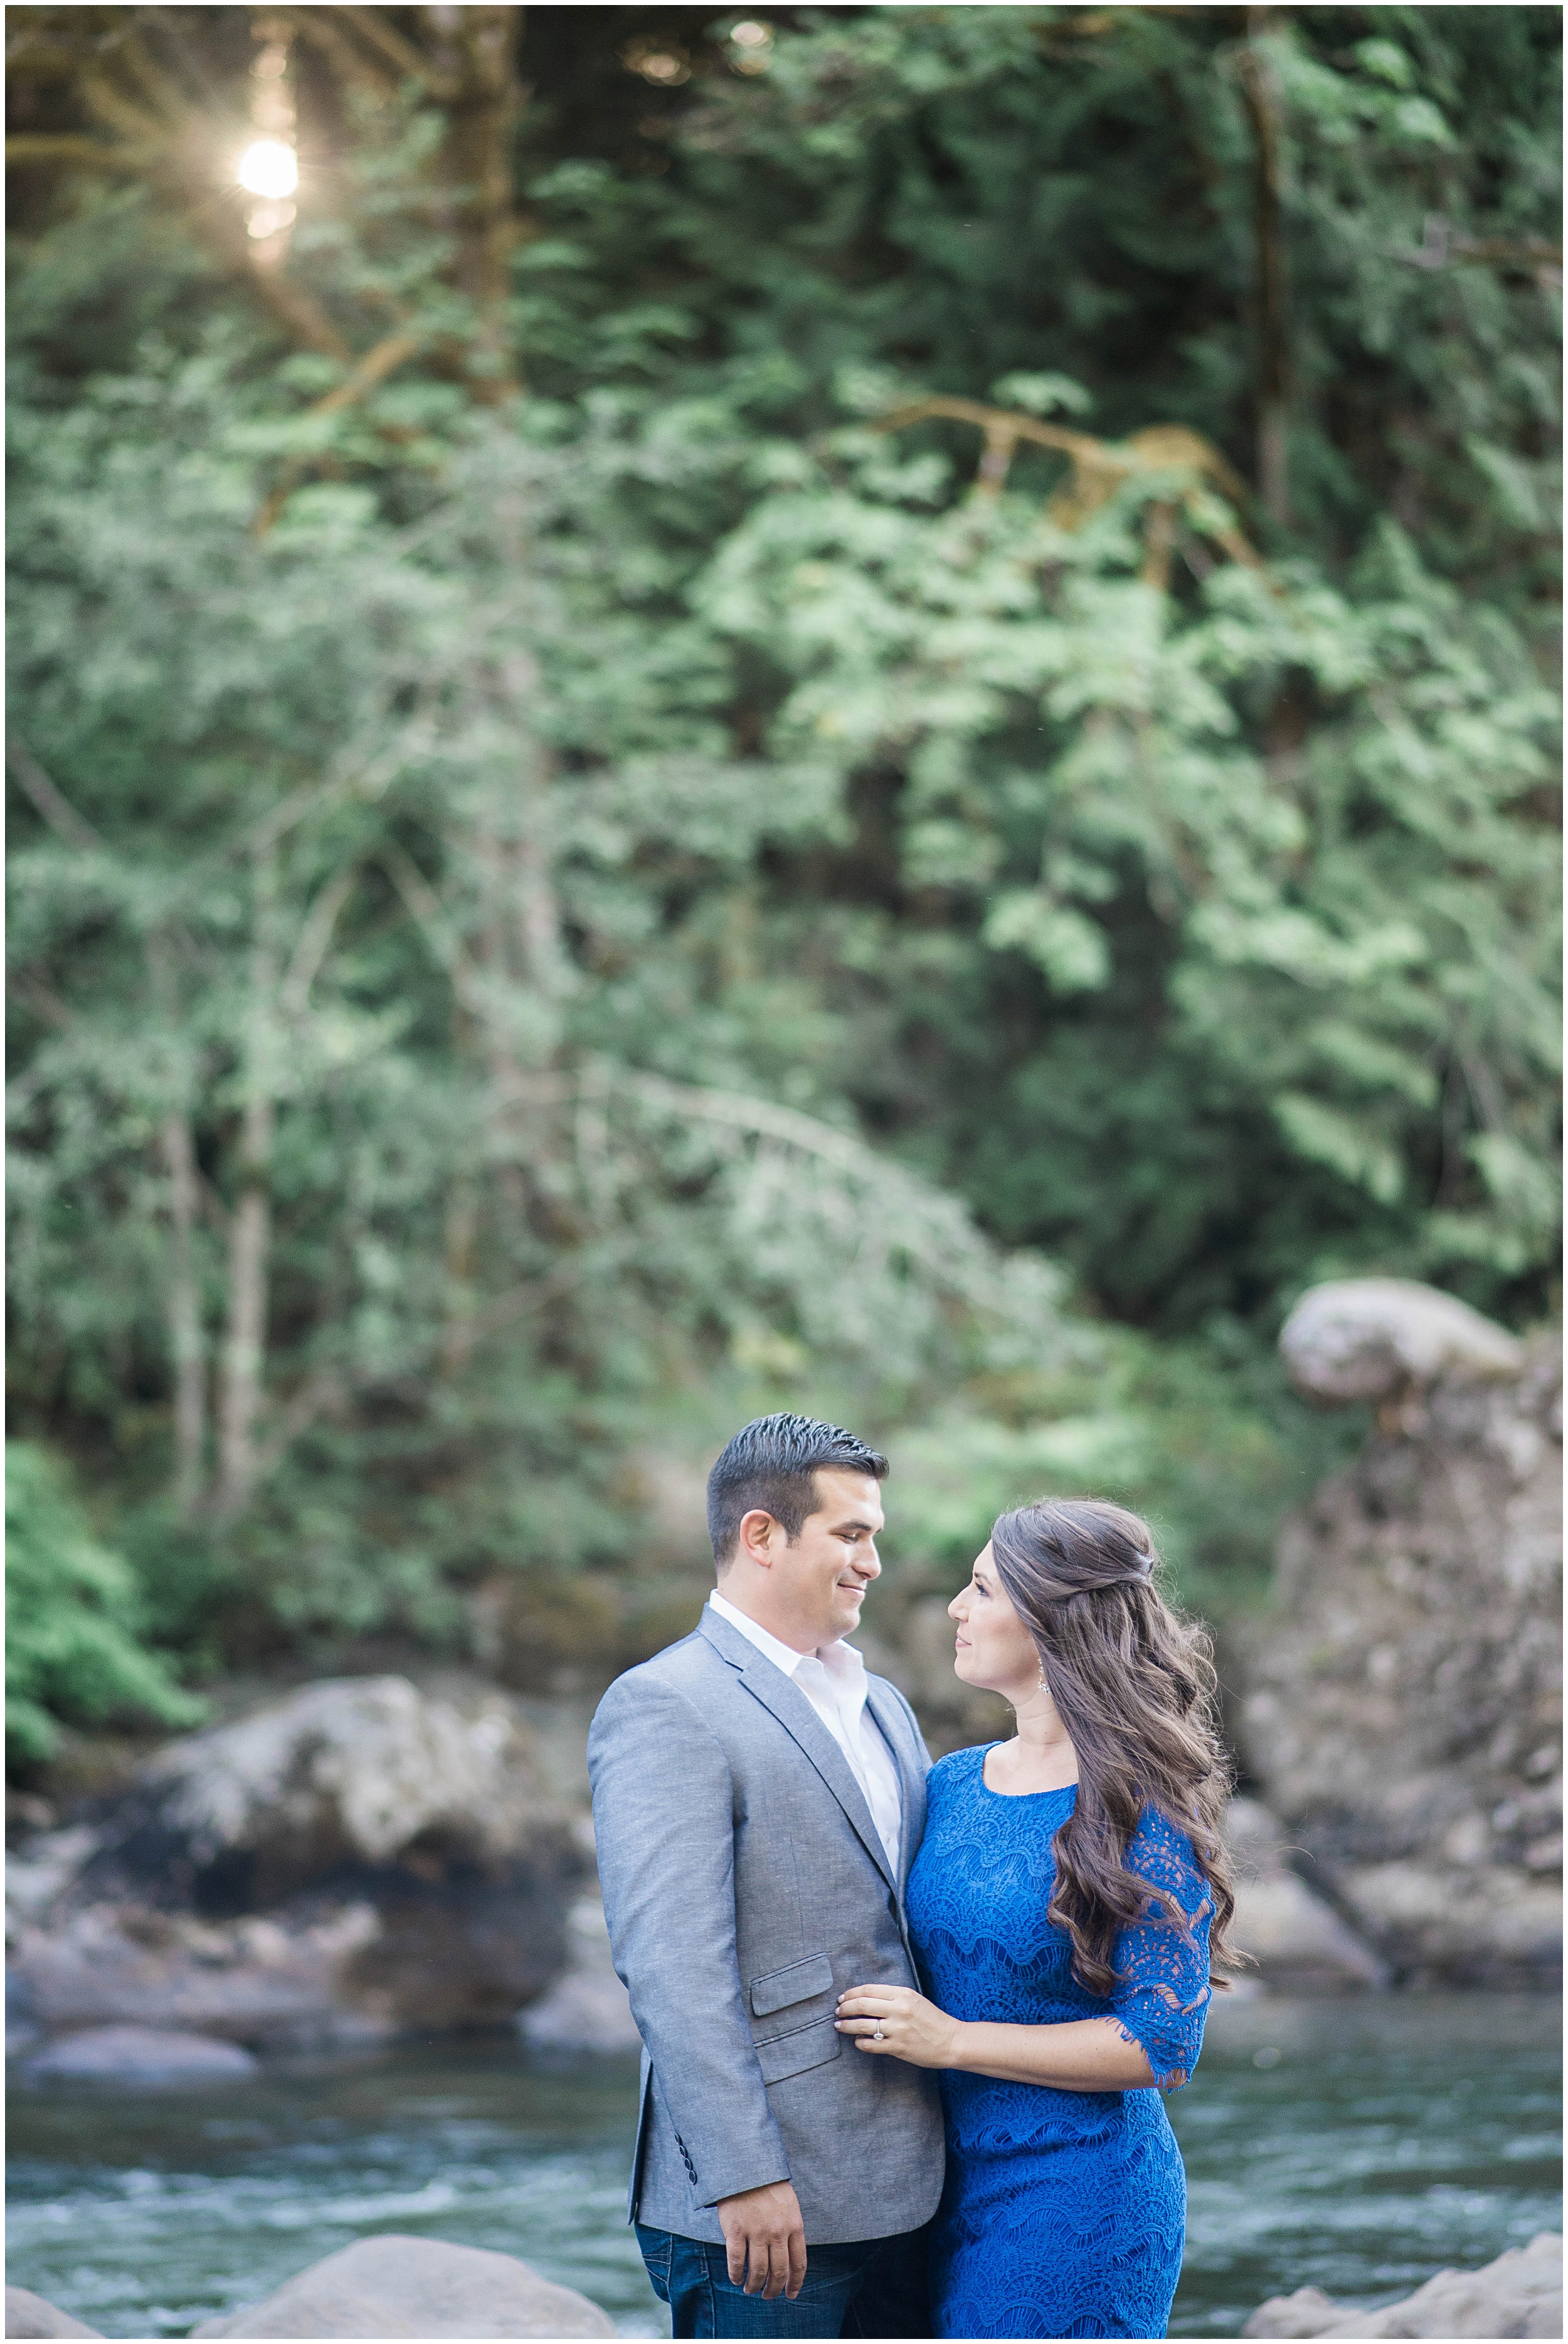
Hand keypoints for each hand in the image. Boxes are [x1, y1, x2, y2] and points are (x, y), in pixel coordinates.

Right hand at [716, 2179, 806, 2298]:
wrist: (745, 2165)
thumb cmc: (768, 2185)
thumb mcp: (789, 2205)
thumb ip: (791, 2229)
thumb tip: (790, 2258)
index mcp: (794, 2225)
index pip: (798, 2263)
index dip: (795, 2283)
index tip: (791, 2294)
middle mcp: (778, 2232)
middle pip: (778, 2272)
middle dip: (773, 2289)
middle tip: (767, 2296)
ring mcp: (757, 2232)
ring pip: (758, 2271)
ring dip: (754, 2285)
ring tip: (750, 2289)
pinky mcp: (736, 2231)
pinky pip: (737, 2262)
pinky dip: (736, 2275)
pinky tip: (736, 2278)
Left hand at [834, 1982, 961, 2068]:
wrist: (951, 2041)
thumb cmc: (933, 2019)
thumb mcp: (914, 1999)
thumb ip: (892, 1997)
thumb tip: (865, 1999)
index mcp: (902, 1994)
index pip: (868, 1990)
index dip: (851, 1993)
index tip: (843, 1998)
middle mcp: (899, 2009)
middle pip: (861, 2005)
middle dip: (845, 2008)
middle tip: (837, 2011)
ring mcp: (898, 2029)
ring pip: (862, 2025)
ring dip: (846, 2026)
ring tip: (839, 2026)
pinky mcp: (898, 2048)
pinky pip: (871, 2045)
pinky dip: (860, 2042)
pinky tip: (857, 2041)